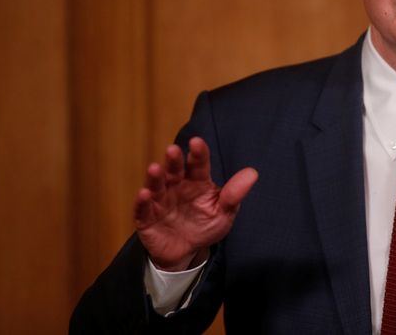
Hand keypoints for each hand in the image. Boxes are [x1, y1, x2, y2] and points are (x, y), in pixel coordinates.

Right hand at [134, 137, 257, 270]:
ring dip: (155, 177)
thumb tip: (253, 173)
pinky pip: (143, 208)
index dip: (198, 154)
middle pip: (175, 170)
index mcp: (197, 182)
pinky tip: (144, 194)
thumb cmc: (206, 225)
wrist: (186, 251)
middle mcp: (177, 186)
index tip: (197, 142)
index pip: (198, 164)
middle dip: (174, 161)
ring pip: (156, 185)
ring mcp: (161, 200)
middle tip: (173, 149)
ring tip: (155, 168)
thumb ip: (234, 194)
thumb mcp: (224, 212)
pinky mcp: (147, 217)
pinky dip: (143, 201)